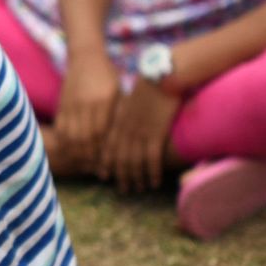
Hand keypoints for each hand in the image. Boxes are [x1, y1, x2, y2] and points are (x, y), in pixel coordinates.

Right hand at [53, 53, 122, 172]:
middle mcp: (86, 103)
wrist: (85, 56)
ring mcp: (72, 104)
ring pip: (71, 135)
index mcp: (103, 100)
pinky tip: (71, 151)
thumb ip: (119, 113)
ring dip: (77, 153)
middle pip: (85, 138)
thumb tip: (122, 139)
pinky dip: (66, 142)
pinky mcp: (62, 104)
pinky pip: (62, 128)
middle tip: (98, 169)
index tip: (110, 163)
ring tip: (85, 163)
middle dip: (91, 156)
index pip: (102, 132)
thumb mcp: (118, 91)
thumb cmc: (107, 75)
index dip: (104, 151)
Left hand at [97, 78, 181, 193]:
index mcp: (118, 121)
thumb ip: (125, 112)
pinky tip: (153, 182)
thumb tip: (125, 121)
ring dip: (135, 178)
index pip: (107, 146)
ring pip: (133, 162)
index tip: (104, 175)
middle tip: (123, 189)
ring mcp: (139, 133)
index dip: (105, 163)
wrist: (161, 76)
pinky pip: (151, 159)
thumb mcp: (131, 98)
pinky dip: (151, 173)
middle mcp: (126, 130)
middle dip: (120, 176)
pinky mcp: (155, 134)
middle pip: (119, 158)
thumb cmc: (148, 84)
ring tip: (138, 189)